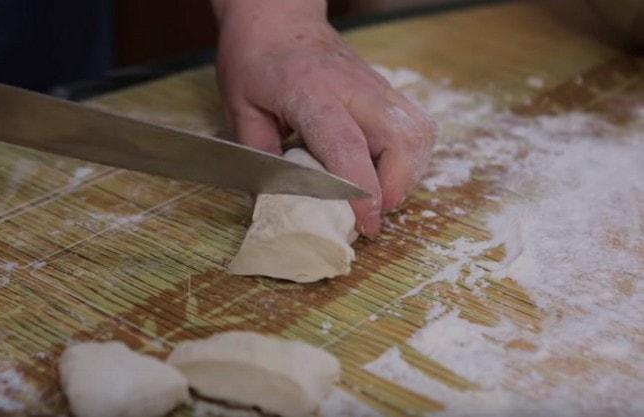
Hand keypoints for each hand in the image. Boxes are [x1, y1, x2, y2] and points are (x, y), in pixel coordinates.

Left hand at [211, 0, 435, 236]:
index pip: (346, 143)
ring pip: (419, 135)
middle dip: (395, 188)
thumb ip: (260, 159)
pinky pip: (417, 128)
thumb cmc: (255, 62)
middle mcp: (353, 88)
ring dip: (407, 175)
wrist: (277, 19)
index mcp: (310, 91)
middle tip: (370, 214)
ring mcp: (376, 86)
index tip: (367, 222)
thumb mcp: (240, 111)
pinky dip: (410, 159)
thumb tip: (272, 207)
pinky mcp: (388, 91)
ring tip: (378, 196)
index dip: (360, 188)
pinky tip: (385, 171)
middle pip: (401, 140)